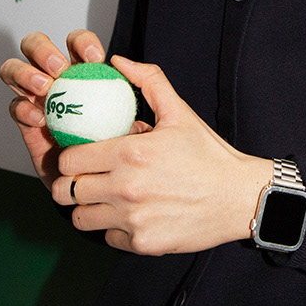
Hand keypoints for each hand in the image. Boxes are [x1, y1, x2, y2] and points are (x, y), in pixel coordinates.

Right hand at [0, 29, 134, 187]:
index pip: (78, 44)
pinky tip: (39, 118)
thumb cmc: (128, 147)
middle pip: (37, 47)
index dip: (82, 43)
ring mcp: (37, 99)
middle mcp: (56, 80)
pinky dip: (23, 108)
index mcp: (84, 71)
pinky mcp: (26, 124)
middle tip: (60, 68)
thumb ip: (146, 85)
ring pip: (16, 71)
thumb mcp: (150, 113)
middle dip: (42, 49)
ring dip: (25, 73)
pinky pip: (16, 108)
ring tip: (45, 88)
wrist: (106, 184)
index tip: (96, 58)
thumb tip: (124, 64)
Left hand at [50, 56, 272, 255]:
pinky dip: (114, 229)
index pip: (69, 159)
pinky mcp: (142, 244)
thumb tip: (118, 62)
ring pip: (80, 218)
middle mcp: (126, 188)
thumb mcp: (179, 112)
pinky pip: (108, 238)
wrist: (239, 196)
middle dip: (71, 183)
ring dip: (88, 208)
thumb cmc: (208, 154)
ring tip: (105, 198)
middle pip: (65, 191)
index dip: (70, 156)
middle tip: (86, 178)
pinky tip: (131, 214)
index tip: (80, 155)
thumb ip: (148, 81)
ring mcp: (133, 219)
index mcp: (130, 152)